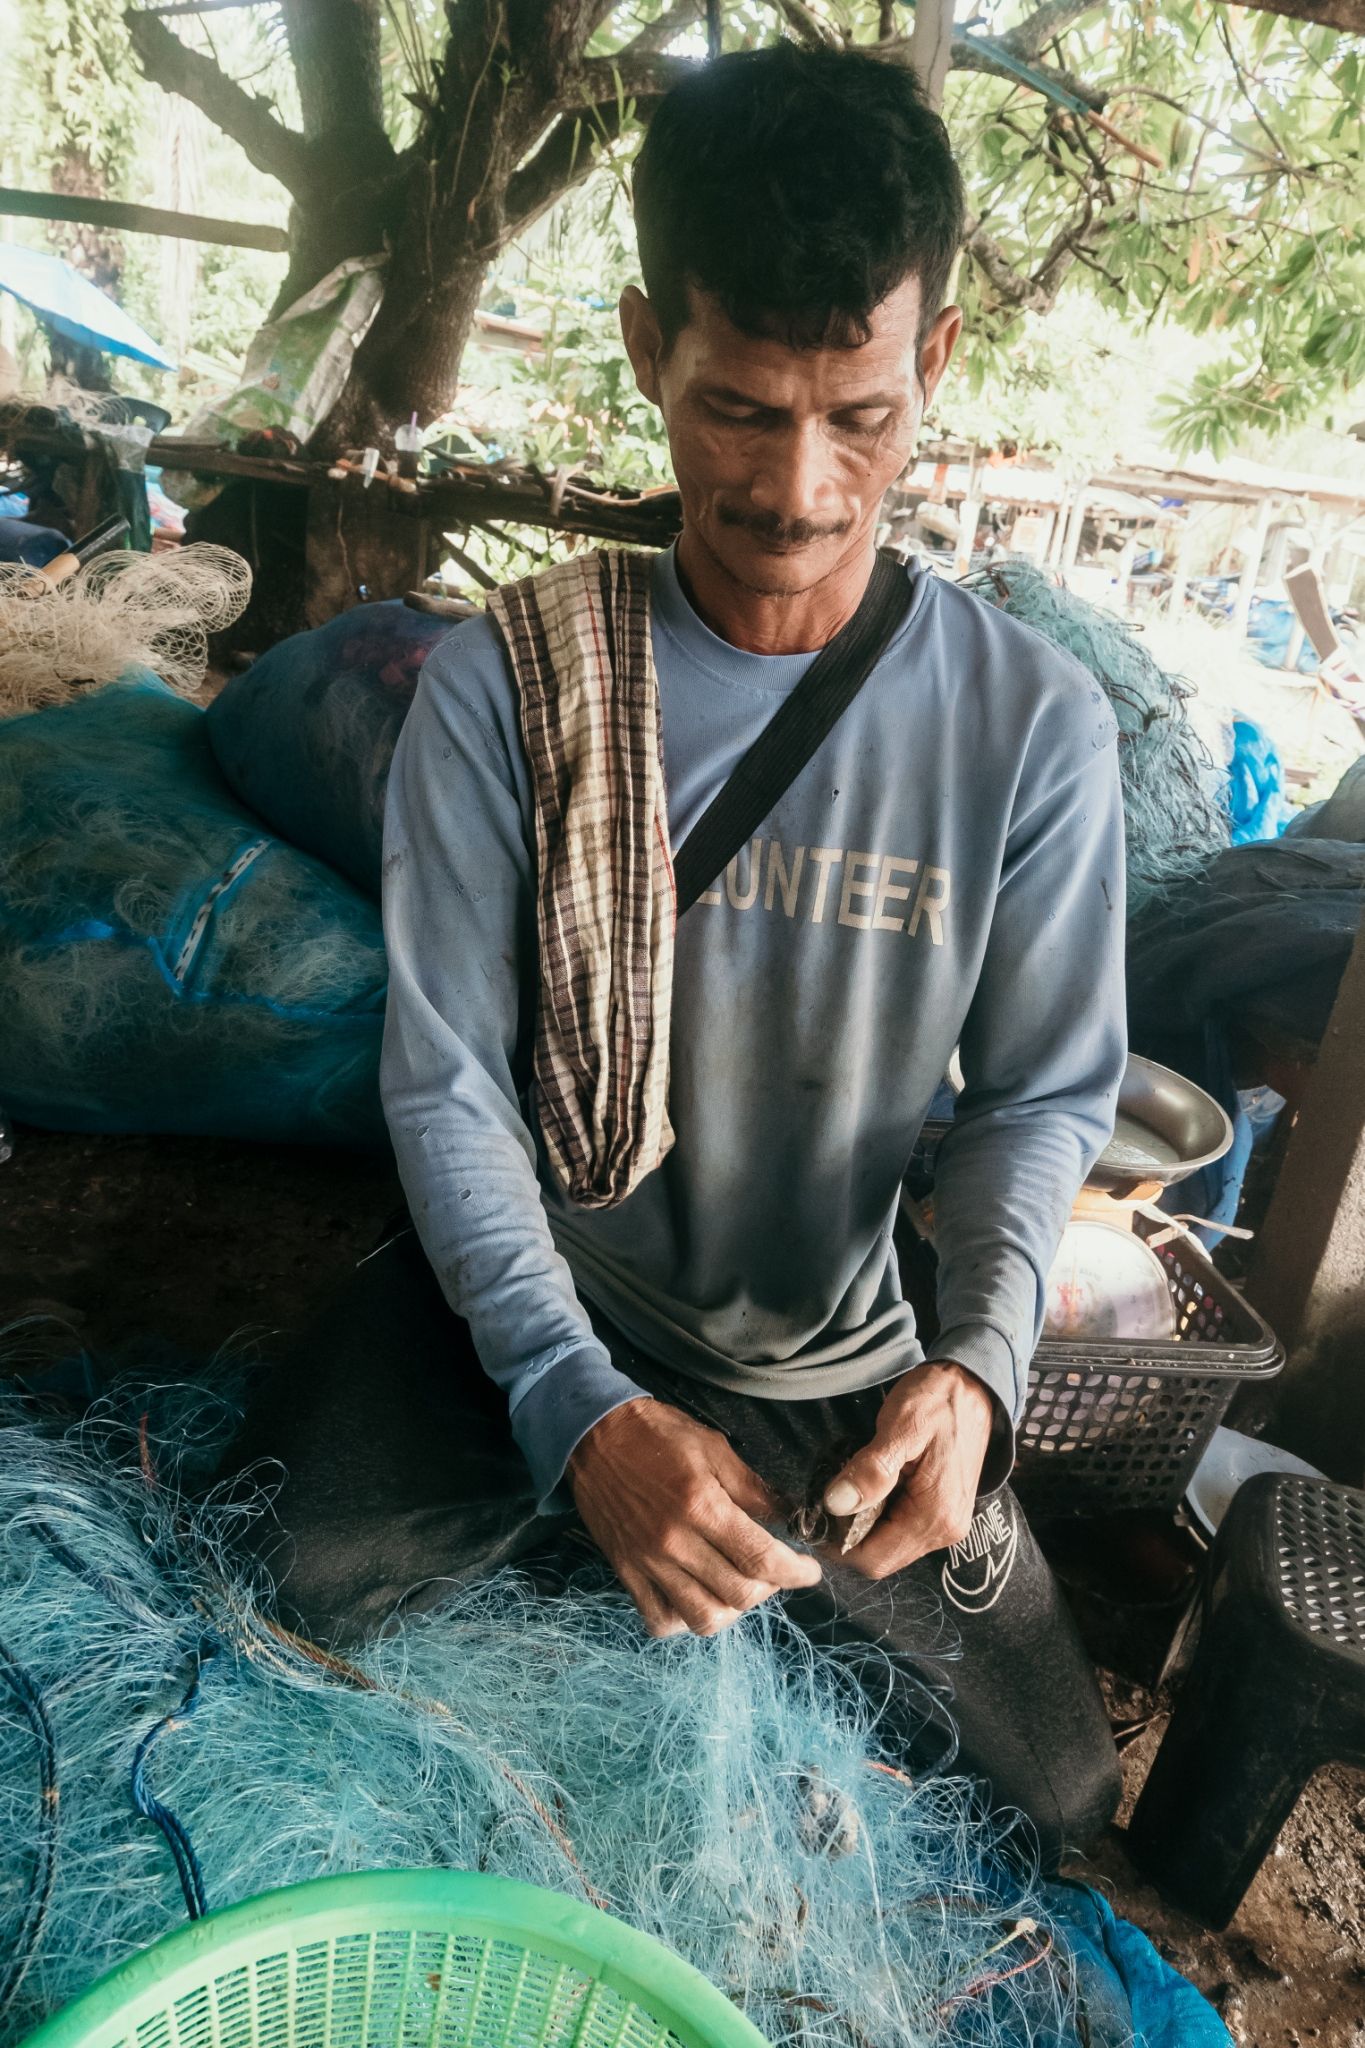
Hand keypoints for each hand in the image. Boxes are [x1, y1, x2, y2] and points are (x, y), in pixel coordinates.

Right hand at [568, 1397, 821, 1637]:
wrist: (593, 1434)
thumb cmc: (658, 1435)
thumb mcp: (714, 1447)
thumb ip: (753, 1487)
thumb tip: (791, 1516)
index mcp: (701, 1506)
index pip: (761, 1558)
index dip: (795, 1572)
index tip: (809, 1571)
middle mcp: (674, 1542)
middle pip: (738, 1594)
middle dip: (770, 1588)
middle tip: (774, 1570)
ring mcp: (647, 1563)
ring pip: (702, 1618)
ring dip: (732, 1610)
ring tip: (739, 1586)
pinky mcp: (626, 1572)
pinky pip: (659, 1620)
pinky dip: (684, 1620)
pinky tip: (697, 1597)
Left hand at [821, 1361, 994, 1579]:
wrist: (974, 1387)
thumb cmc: (938, 1401)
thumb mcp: (901, 1426)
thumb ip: (871, 1469)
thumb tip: (836, 1505)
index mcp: (935, 1517)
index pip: (874, 1559)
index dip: (837, 1546)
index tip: (816, 1515)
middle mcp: (945, 1531)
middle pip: (881, 1558)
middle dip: (849, 1535)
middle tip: (832, 1495)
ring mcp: (947, 1524)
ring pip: (890, 1545)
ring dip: (864, 1525)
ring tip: (852, 1485)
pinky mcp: (944, 1514)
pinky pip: (902, 1530)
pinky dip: (880, 1515)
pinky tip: (873, 1485)